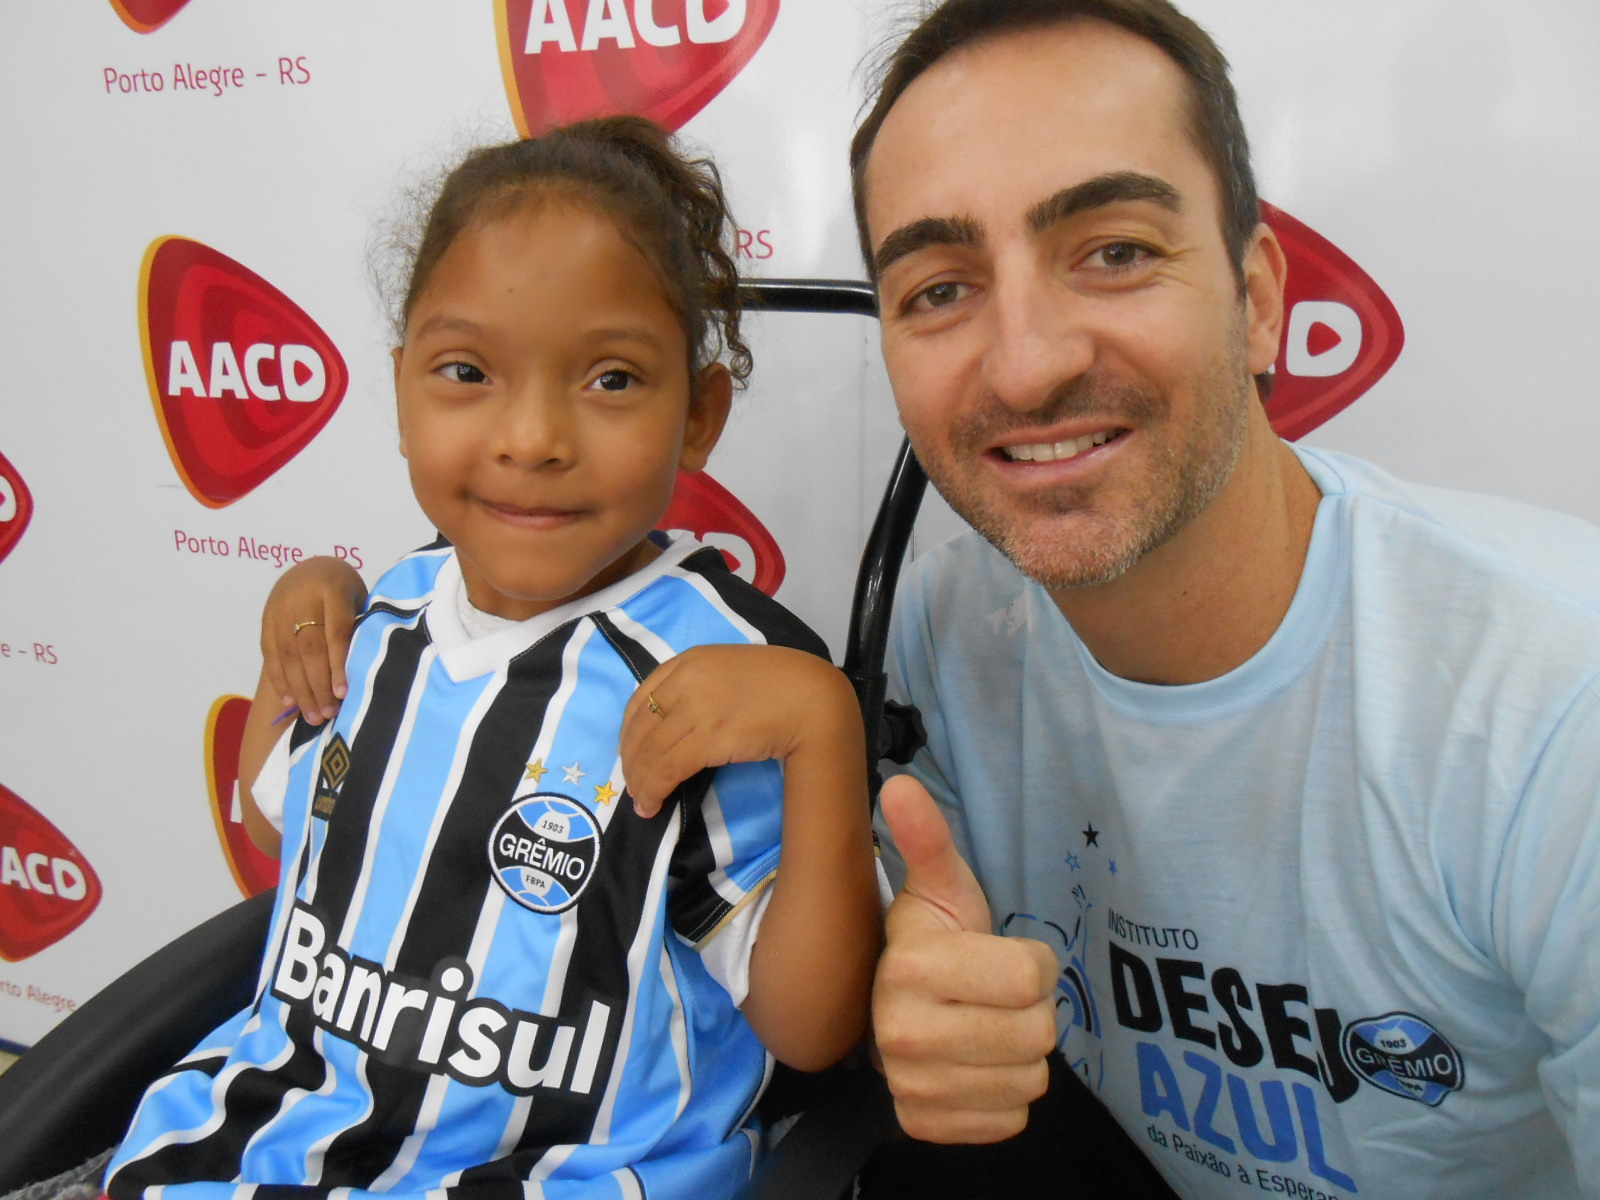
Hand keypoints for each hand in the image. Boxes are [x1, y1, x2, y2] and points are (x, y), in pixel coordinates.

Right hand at [260, 556, 366, 725]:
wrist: (308, 567)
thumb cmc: (344, 589)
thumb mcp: (357, 598)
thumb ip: (358, 626)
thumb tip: (363, 673)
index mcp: (333, 589)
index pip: (337, 632)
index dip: (339, 664)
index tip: (344, 694)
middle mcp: (303, 599)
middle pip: (310, 648)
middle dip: (319, 685)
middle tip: (329, 714)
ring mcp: (280, 609)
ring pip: (288, 655)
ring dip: (300, 690)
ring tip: (314, 716)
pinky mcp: (265, 620)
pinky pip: (271, 654)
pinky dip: (280, 680)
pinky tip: (290, 701)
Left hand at [620, 644, 861, 816]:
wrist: (813, 698)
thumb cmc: (779, 685)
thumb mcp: (729, 672)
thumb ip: (698, 687)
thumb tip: (673, 726)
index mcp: (689, 661)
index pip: (640, 700)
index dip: (628, 734)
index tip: (630, 755)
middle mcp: (687, 680)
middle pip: (640, 728)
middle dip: (630, 762)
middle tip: (632, 786)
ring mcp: (697, 707)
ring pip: (651, 752)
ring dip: (640, 783)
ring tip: (642, 802)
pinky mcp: (710, 736)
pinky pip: (668, 767)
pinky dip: (654, 789)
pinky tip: (654, 804)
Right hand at [872, 775, 1058, 1142]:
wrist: (894, 1010)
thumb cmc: (934, 943)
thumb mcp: (941, 887)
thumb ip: (928, 838)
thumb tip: (899, 784)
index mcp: (911, 967)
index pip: (1031, 976)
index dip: (1033, 963)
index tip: (1002, 954)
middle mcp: (903, 1033)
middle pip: (1038, 1033)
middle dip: (1032, 1010)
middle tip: (997, 995)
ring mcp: (913, 1086)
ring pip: (1031, 1080)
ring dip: (1022, 1055)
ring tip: (986, 1028)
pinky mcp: (925, 1124)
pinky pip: (1011, 1120)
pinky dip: (1005, 1095)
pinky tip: (978, 1067)